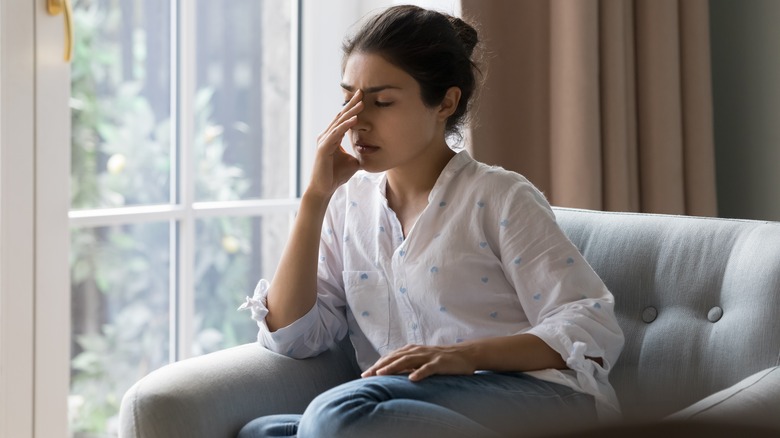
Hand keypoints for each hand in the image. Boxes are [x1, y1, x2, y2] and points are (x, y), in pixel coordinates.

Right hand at [307, 90, 363, 198]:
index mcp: (332, 137)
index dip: (352, 108)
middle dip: (351, 104)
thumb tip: (372, 154)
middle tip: (361, 91)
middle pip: (341, 116)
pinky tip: (354, 119)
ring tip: (361, 103)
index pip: (344, 119)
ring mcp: (324, 141)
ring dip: (351, 112)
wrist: (324, 189)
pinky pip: (336, 134)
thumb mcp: (353, 162)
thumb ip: (359, 155)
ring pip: (339, 123)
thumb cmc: (336, 175)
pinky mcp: (323, 148)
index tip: (363, 97)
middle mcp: (326, 136)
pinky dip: (345, 126)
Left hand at [361, 344, 476, 381]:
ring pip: (408, 361)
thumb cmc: (441, 359)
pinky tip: (412, 379)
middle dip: (380, 366)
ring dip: (393, 367)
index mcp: (412, 350)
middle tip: (367, 375)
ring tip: (382, 374)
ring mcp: (428, 356)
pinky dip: (419, 373)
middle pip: (395, 358)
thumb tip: (391, 373)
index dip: (378, 364)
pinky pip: (428, 368)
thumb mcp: (422, 360)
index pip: (391, 357)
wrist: (465, 354)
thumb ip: (408, 364)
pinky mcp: (439, 363)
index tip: (365, 374)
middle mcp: (418, 351)